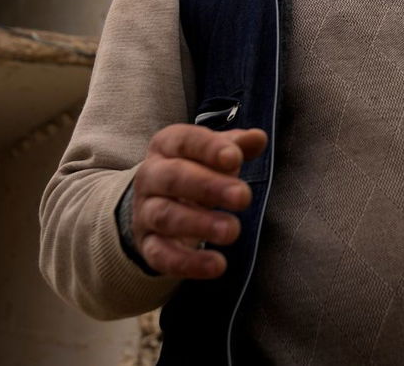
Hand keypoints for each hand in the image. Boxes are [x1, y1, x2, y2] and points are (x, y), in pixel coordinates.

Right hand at [130, 125, 267, 278]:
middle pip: (173, 178)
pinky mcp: (147, 245)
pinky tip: (217, 265)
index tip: (235, 159)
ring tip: (233, 231)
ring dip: (200, 224)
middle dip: (209, 187)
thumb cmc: (194, 170)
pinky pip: (161, 255)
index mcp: (166, 146)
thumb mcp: (212, 154)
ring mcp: (145, 212)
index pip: (184, 141)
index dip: (208, 148)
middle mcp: (150, 176)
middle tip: (243, 196)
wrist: (155, 203)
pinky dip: (188, 263)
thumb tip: (258, 138)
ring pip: (166, 216)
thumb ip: (236, 145)